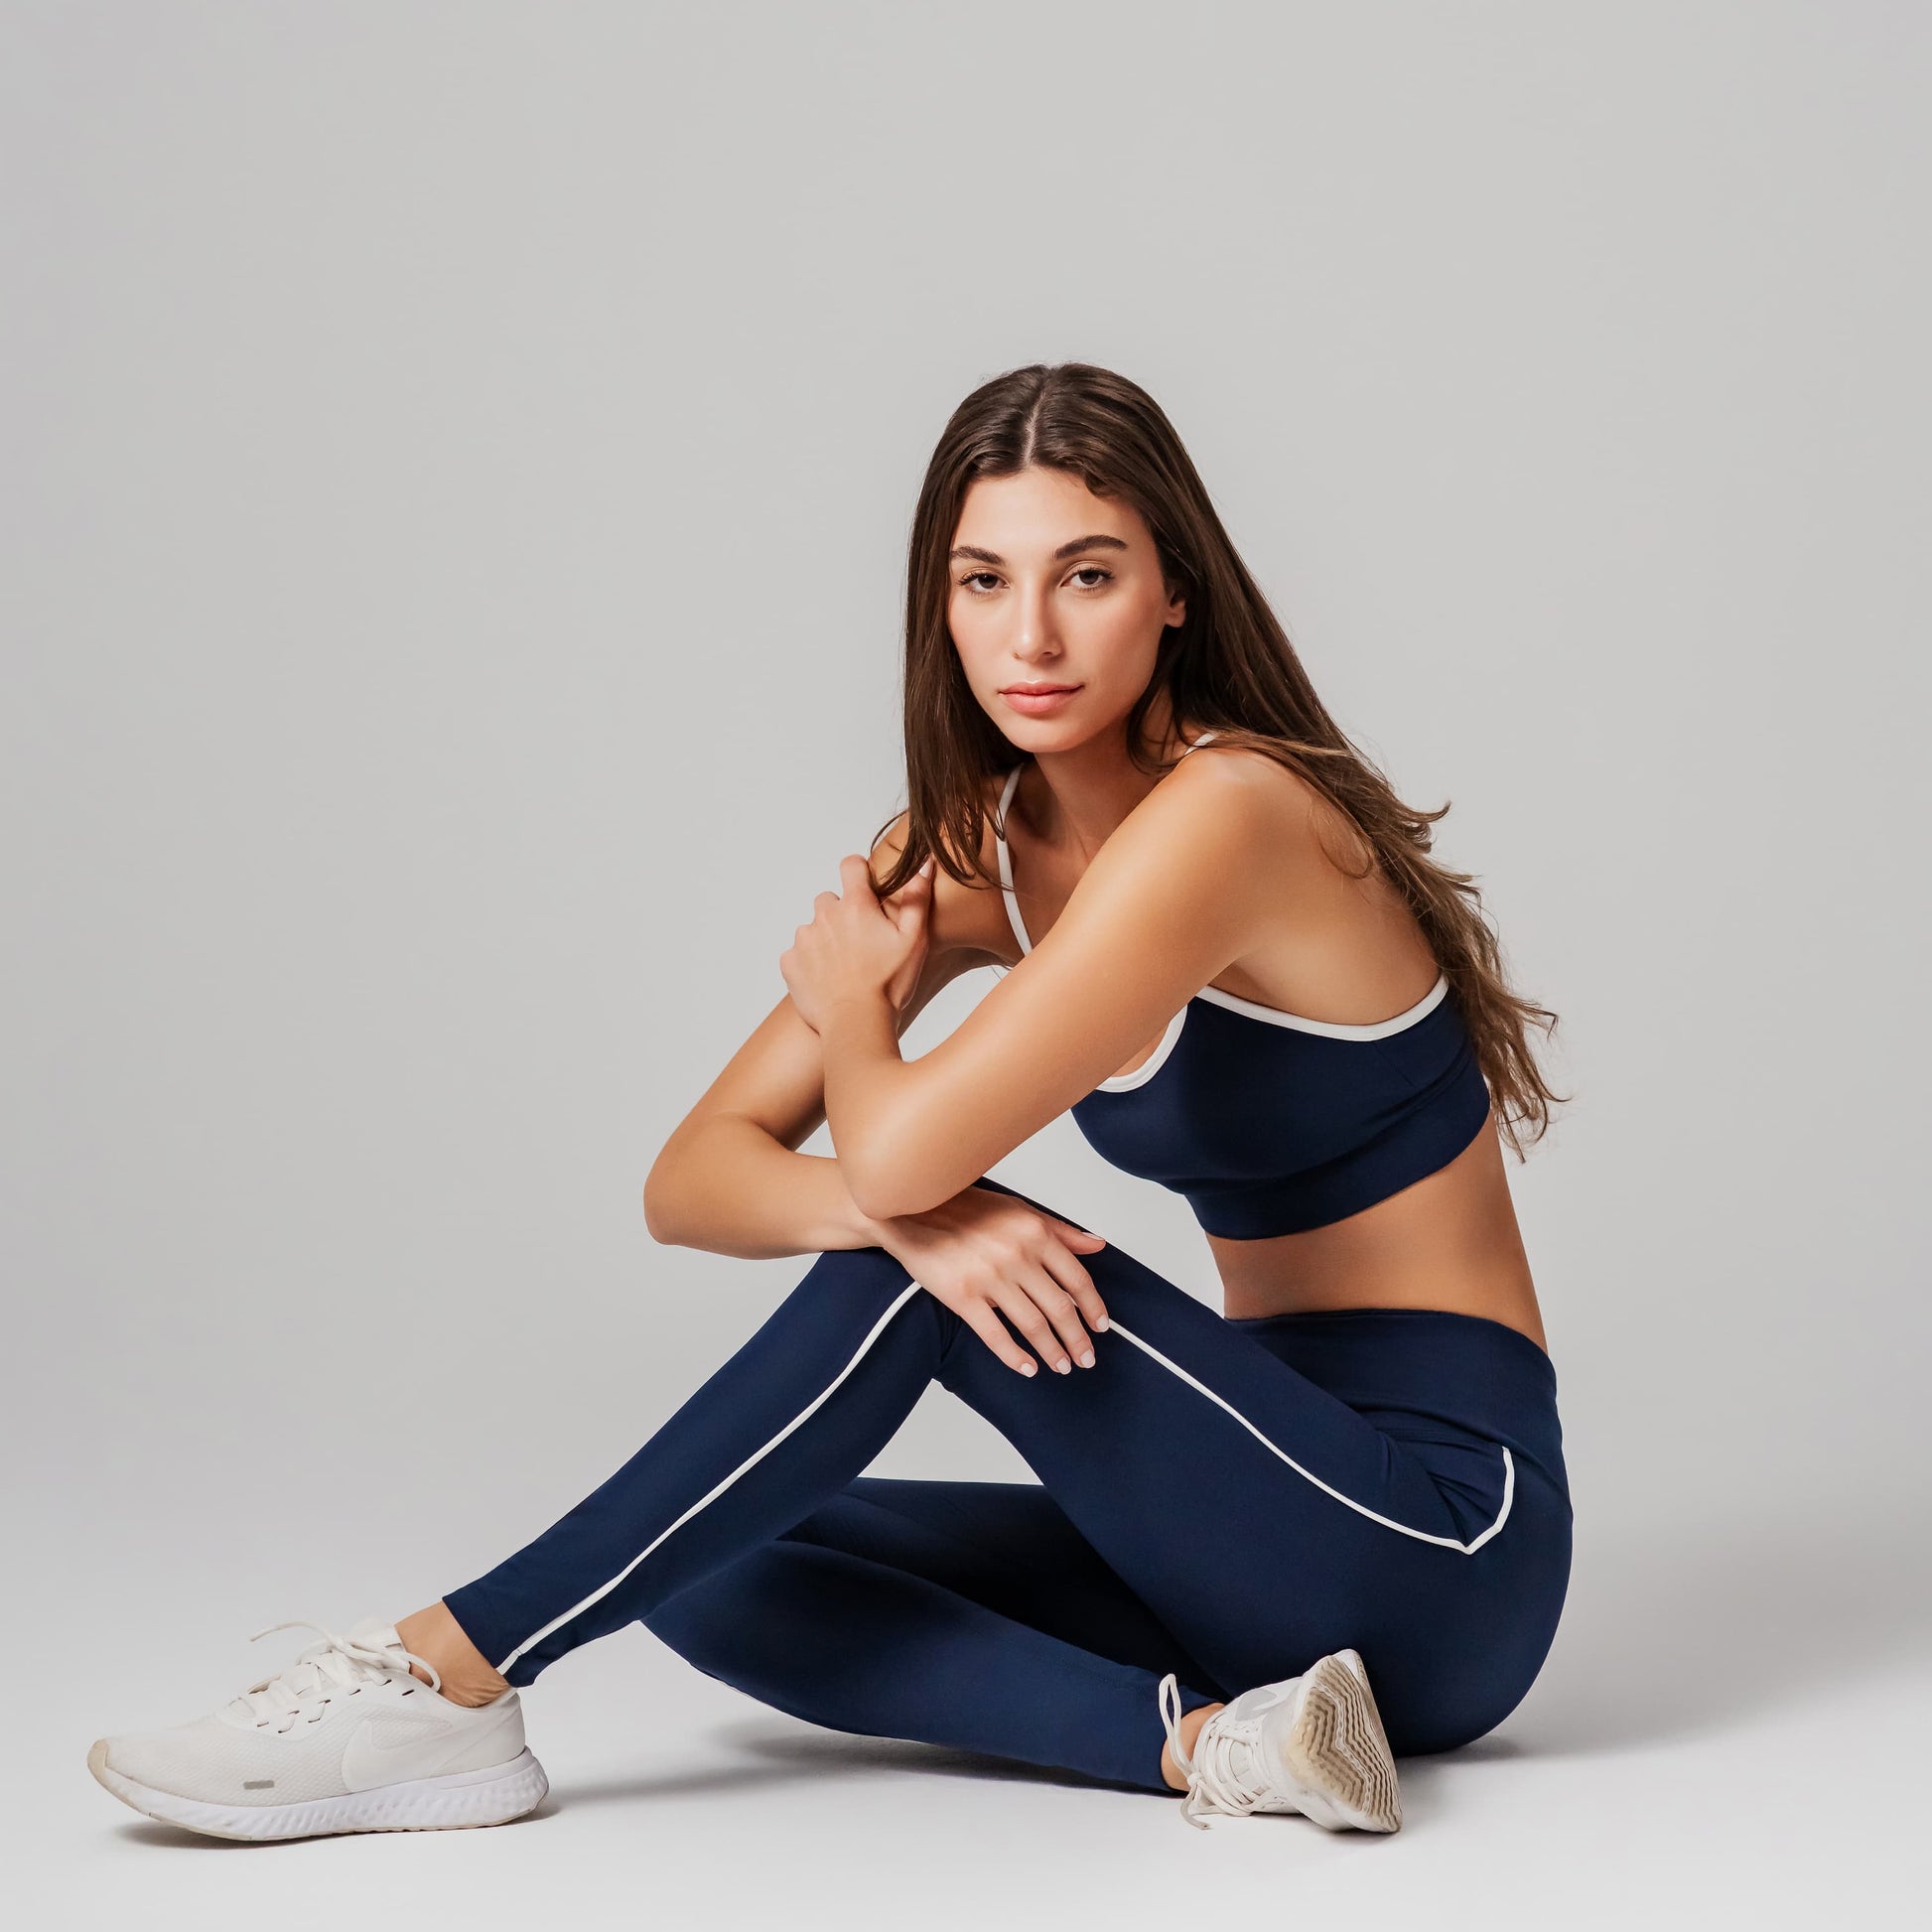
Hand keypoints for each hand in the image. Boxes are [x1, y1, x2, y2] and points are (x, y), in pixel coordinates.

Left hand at [781, 853, 935, 1032]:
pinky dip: (810, 961)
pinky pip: (798, 952)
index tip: (866, 887)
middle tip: (861, 942)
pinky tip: (828, 978)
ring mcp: (804, 939)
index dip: (858, 871)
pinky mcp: (790, 962)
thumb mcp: (914, 940)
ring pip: (814, 927)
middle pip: (830, 900)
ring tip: (845, 965)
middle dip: (843, 914)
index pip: (850, 865)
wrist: (856, 1023)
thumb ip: (916, 899)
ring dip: (826, 939)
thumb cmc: (888, 984)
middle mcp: (825, 915)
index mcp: (856, 905)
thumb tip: (924, 863)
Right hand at [864, 1185, 1111, 1376]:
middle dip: (1077, 1339)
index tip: (1101, 1327)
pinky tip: (1028, 1367)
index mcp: (1034, 1232)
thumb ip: (1060, 1230)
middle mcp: (1016, 1254)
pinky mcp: (962, 1296)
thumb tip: (1097, 1245)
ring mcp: (989, 1277)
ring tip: (1062, 1366)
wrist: (910, 1211)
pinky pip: (996, 1335)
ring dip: (1053, 1351)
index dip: (1093, 1307)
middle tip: (1086, 1358)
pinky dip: (1015, 1356)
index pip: (1077, 1279)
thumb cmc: (964, 1209)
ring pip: (1033, 1325)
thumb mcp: (1018, 1209)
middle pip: (1060, 1308)